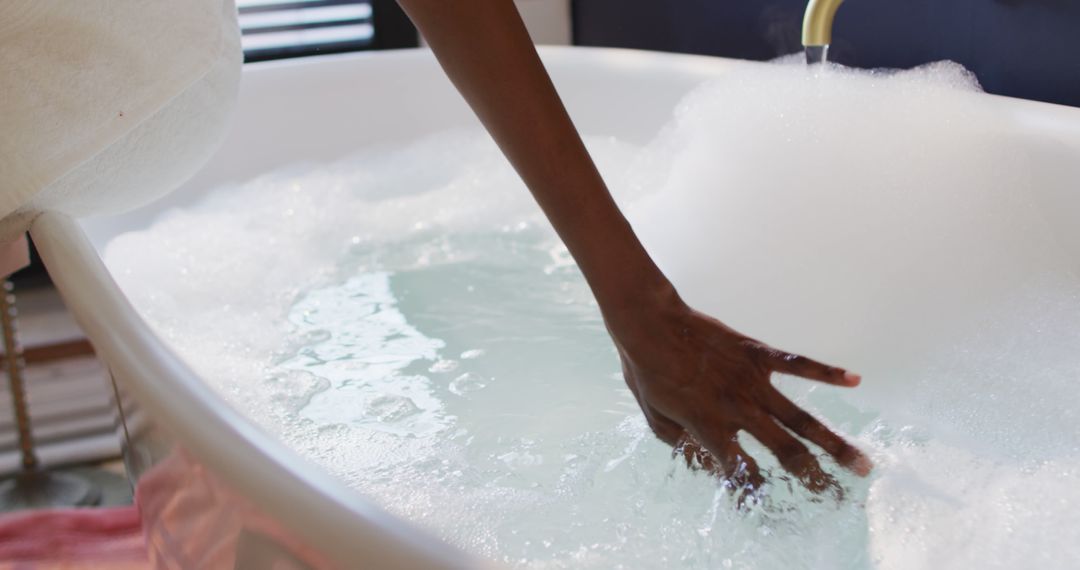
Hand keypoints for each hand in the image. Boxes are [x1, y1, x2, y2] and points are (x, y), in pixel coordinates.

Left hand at [609, 288, 871, 494]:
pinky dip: (827, 372)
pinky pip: (798, 364)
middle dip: (813, 477)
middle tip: (836, 496)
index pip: (742, 473)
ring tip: (861, 464)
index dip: (756, 494)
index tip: (771, 509)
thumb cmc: (647, 374)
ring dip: (834, 444)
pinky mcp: (756, 353)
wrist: (649, 324)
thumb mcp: (657, 422)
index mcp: (710, 429)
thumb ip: (685, 447)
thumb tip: (708, 465)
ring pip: (802, 418)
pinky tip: (855, 380)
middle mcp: (737, 409)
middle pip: (785, 451)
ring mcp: (751, 381)